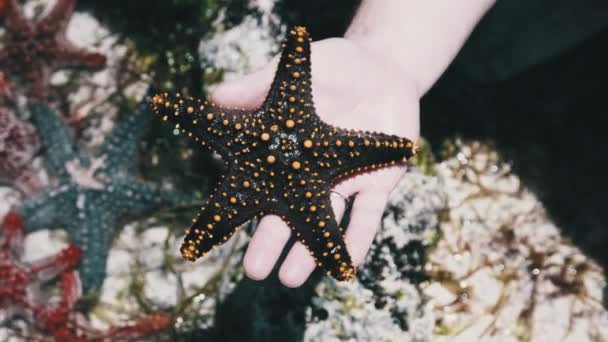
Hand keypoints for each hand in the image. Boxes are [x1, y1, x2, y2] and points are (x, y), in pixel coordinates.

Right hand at [211, 37, 419, 286]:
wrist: (379, 70)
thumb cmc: (331, 69)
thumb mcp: (292, 73)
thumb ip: (255, 85)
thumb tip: (214, 96)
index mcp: (286, 158)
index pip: (255, 190)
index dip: (231, 213)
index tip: (203, 240)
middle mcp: (311, 179)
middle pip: (287, 216)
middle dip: (270, 244)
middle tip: (254, 271)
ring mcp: (344, 184)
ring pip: (326, 224)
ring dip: (311, 251)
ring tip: (292, 279)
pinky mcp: (378, 183)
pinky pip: (369, 215)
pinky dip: (359, 238)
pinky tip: (349, 263)